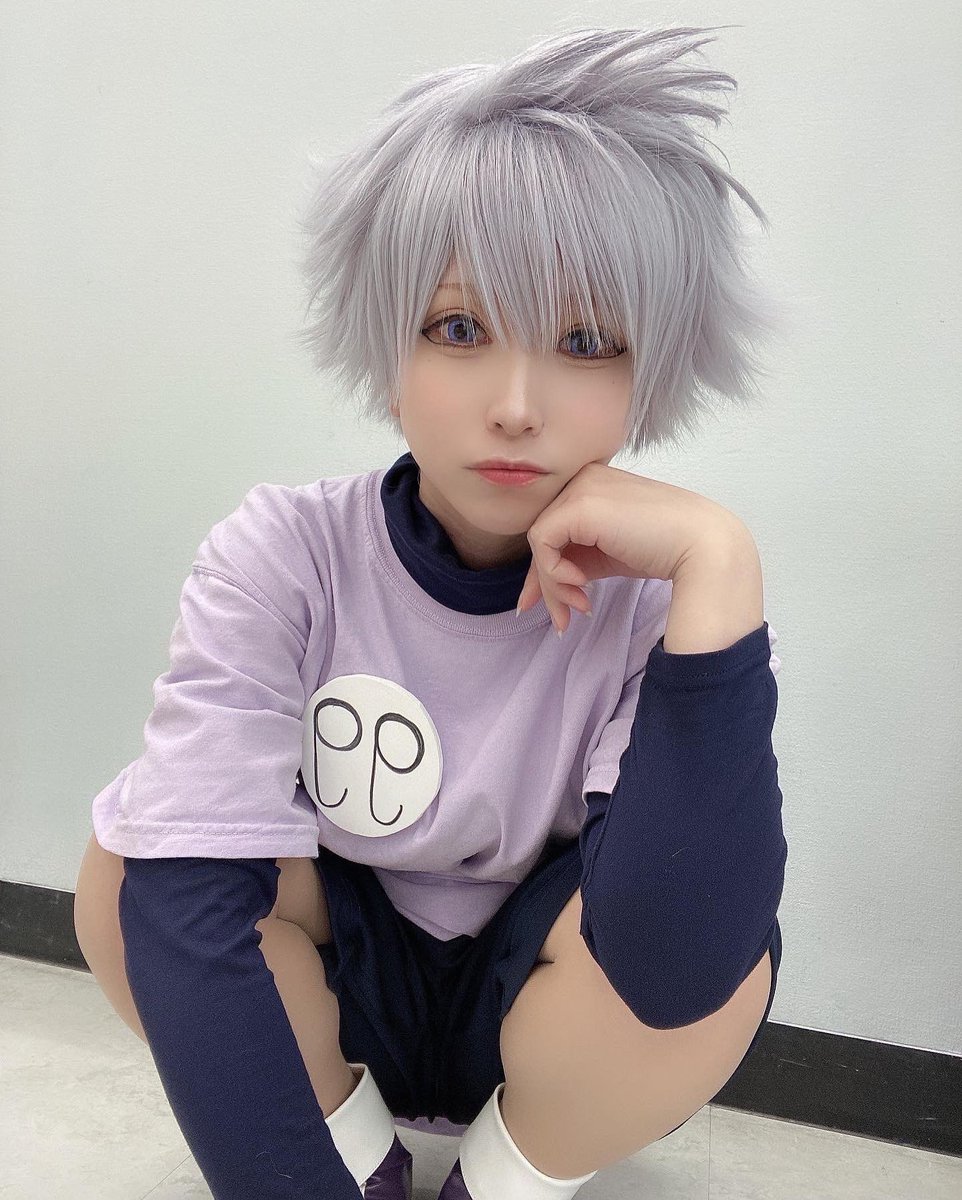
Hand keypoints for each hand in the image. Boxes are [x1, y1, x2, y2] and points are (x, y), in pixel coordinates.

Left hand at [516, 461, 750, 634]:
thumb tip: (532, 597)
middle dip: (547, 585)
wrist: (703, 546)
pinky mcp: (580, 504)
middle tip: (564, 620)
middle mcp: (583, 478)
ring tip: (580, 606)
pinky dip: (554, 572)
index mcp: (592, 484)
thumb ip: (572, 565)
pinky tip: (582, 585)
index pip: (553, 528)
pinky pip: (542, 542)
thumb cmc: (663, 550)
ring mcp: (581, 487)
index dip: (547, 573)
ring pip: (539, 541)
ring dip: (553, 585)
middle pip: (543, 536)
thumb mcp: (607, 556)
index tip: (558, 608)